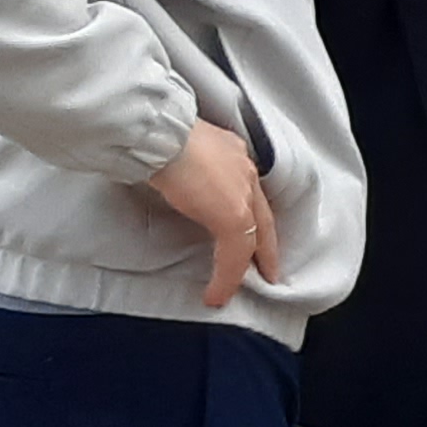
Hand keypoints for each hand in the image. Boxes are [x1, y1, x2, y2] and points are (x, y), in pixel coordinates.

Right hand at [146, 118, 278, 309]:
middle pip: (262, 217)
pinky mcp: (232, 216)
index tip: (251, 232)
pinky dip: (227, 276)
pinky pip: (236, 253)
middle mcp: (243, 170)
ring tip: (241, 288)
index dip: (250, 214)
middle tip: (269, 270)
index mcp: (230, 153)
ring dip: (244, 266)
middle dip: (265, 246)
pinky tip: (216, 294)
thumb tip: (171, 177)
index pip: (247, 191)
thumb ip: (184, 167)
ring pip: (252, 238)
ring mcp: (242, 192)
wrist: (160, 132)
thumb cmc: (157, 135)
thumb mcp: (176, 152)